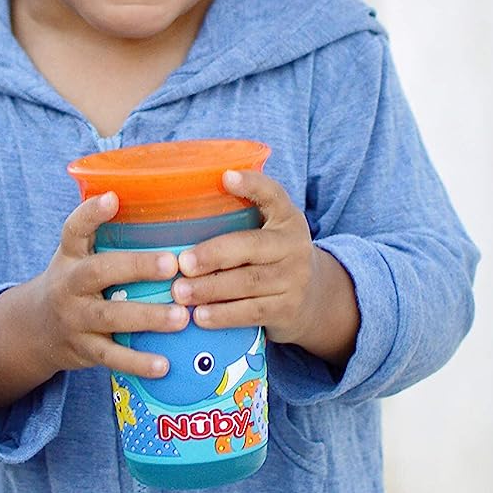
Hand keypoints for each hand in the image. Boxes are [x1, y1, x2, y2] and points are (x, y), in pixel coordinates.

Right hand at [0, 191, 187, 417]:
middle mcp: (68, 284)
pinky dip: (137, 362)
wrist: (35, 329)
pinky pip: (111, 357)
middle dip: (136, 268)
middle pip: (98, 272)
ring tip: (181, 317)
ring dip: (147, 317)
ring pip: (109, 317)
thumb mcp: (77, 256)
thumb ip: (105, 236)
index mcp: (70, 255)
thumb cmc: (73, 283)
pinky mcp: (83, 349)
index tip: (113, 198)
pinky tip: (164, 365)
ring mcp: (74, 318)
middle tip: (172, 265)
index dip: (91, 213)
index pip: (74, 229)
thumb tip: (157, 204)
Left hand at [169, 169, 360, 367]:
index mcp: (285, 217)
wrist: (315, 298)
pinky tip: (199, 316)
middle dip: (213, 255)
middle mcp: (294, 245)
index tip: (225, 177)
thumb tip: (178, 200)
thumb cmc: (271, 255)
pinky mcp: (288, 310)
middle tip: (182, 263)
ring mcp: (294, 279)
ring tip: (179, 293)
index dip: (251, 184)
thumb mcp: (267, 229)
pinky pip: (252, 312)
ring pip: (249, 283)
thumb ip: (238, 215)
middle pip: (251, 246)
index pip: (272, 194)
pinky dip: (223, 315)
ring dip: (211, 289)